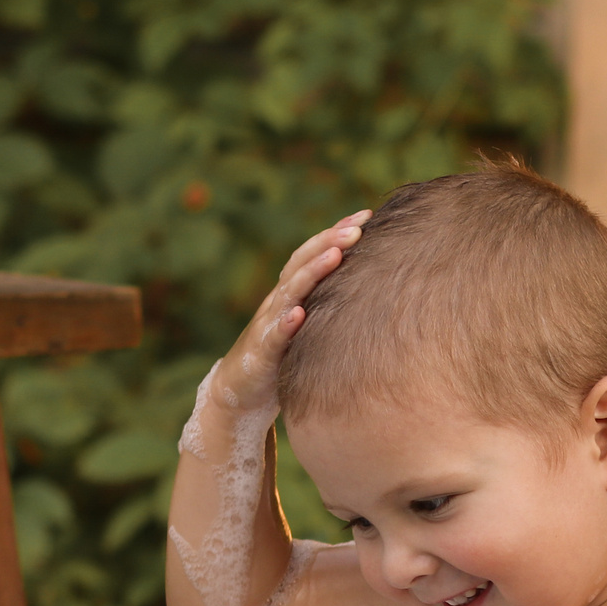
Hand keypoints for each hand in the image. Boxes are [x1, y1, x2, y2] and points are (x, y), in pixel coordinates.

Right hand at [202, 211, 369, 424]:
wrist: (238, 390)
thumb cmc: (280, 356)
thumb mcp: (306, 324)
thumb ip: (326, 304)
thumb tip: (368, 286)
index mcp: (291, 292)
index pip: (313, 254)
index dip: (336, 232)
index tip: (365, 215)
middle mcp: (279, 301)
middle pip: (302, 263)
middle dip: (329, 241)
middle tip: (357, 227)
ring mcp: (268, 325)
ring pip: (290, 293)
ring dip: (312, 272)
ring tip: (335, 255)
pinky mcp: (261, 353)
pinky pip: (274, 337)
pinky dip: (286, 324)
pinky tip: (298, 314)